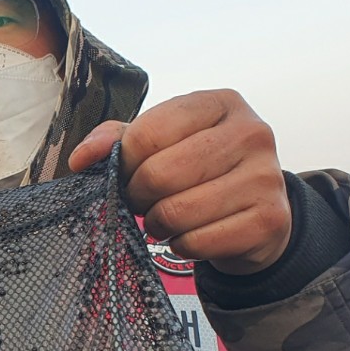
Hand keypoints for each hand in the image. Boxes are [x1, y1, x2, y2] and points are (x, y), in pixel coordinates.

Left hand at [68, 89, 291, 274]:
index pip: (148, 133)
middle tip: (143, 204)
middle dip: (138, 197)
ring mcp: (264, 176)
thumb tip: (81, 158)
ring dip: (157, 225)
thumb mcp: (165, 144)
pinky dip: (181, 247)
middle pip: (160, 174)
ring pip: (177, 212)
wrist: (258, 215)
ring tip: (164, 221)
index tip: (128, 175)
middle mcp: (251, 132)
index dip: (125, 163)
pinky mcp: (267, 220)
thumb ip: (120, 141)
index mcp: (221, 103)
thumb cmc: (202, 173)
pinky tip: (189, 237)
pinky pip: (197, 242)